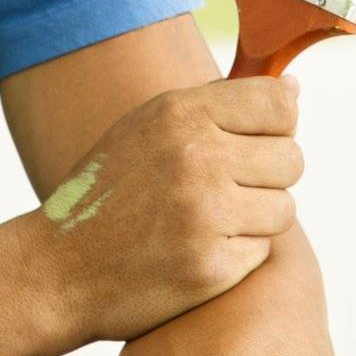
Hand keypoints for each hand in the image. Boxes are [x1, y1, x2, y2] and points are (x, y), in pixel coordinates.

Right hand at [30, 76, 302, 345]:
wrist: (60, 268)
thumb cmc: (111, 190)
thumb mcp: (149, 125)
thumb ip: (219, 103)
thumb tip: (294, 88)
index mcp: (179, 112)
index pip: (278, 104)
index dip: (279, 122)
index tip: (259, 137)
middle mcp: (197, 156)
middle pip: (291, 157)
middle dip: (270, 174)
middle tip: (230, 186)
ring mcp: (205, 214)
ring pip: (284, 207)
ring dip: (258, 216)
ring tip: (213, 218)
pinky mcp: (212, 267)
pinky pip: (262, 250)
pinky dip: (240, 252)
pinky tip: (199, 248)